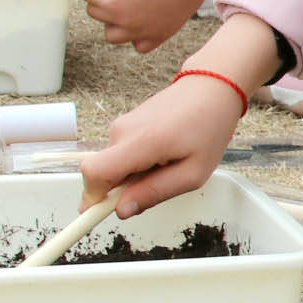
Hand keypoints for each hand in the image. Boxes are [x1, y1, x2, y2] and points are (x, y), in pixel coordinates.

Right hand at [83, 68, 247, 217]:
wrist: (211, 88)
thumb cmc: (208, 129)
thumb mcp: (192, 173)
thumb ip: (154, 192)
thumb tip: (121, 210)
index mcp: (140, 142)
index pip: (94, 173)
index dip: (91, 198)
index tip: (98, 214)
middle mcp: (122, 131)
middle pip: (103, 173)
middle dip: (124, 188)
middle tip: (162, 179)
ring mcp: (120, 124)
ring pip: (114, 165)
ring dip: (135, 174)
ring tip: (169, 161)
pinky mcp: (123, 123)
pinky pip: (121, 154)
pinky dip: (137, 161)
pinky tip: (163, 151)